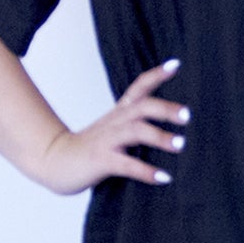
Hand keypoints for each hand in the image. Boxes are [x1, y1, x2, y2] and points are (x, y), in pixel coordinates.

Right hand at [33, 58, 189, 195]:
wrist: (55, 161)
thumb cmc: (91, 148)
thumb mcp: (114, 129)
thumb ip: (137, 124)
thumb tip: (171, 126)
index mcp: (119, 113)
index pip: (139, 87)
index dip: (156, 75)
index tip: (176, 64)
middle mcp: (115, 122)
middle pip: (142, 107)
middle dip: (166, 109)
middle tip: (188, 116)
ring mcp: (107, 140)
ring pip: (136, 131)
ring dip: (160, 137)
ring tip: (181, 145)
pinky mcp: (101, 160)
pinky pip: (126, 165)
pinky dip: (146, 171)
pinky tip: (164, 178)